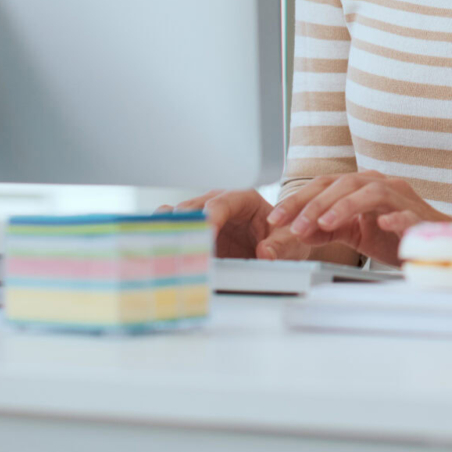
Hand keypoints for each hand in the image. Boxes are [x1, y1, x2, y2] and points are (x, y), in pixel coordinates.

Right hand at [161, 188, 307, 259]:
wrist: (278, 243)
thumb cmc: (283, 234)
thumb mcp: (290, 240)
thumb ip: (280, 246)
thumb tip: (265, 253)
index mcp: (242, 198)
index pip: (221, 203)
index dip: (210, 216)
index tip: (206, 233)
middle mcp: (218, 203)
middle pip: (192, 208)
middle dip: (185, 225)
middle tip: (181, 246)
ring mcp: (203, 217)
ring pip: (176, 217)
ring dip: (170, 231)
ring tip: (165, 248)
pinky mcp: (194, 233)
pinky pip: (172, 230)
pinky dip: (165, 238)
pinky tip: (162, 252)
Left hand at [267, 171, 448, 265]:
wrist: (435, 244)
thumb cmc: (394, 236)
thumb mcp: (355, 233)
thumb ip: (329, 228)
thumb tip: (299, 230)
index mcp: (362, 187)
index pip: (324, 185)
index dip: (297, 200)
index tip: (275, 219)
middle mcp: (380, 185)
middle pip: (343, 184)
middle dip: (314, 203)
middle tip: (293, 225)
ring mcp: (401, 199)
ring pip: (371, 192)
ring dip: (344, 206)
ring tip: (323, 224)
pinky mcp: (420, 217)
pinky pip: (407, 213)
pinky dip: (394, 216)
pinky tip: (382, 223)